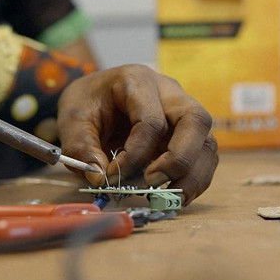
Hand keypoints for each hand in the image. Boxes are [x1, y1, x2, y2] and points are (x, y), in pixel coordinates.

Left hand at [58, 65, 217, 203]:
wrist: (96, 96)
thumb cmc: (88, 104)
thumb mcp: (72, 120)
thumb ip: (81, 148)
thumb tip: (99, 180)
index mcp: (137, 81)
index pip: (150, 121)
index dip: (134, 156)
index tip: (111, 177)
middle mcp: (169, 92)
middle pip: (196, 121)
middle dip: (179, 159)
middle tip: (152, 183)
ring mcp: (183, 112)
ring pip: (207, 141)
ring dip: (193, 175)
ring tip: (168, 199)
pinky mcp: (189, 134)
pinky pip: (204, 156)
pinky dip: (194, 179)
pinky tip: (173, 196)